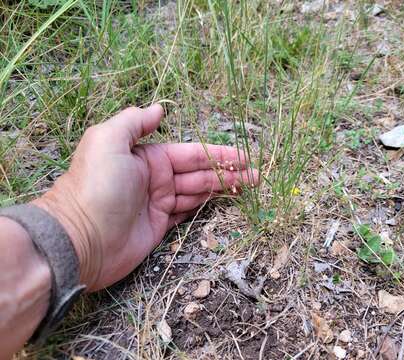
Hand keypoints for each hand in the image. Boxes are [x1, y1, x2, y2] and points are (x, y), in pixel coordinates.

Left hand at [33, 105, 258, 290]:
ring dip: (223, 188)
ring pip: (198, 192)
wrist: (80, 238)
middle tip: (257, 174)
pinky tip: (224, 202)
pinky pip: (188, 212)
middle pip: (199, 173)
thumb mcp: (108, 141)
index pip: (191, 153)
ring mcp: (158, 203)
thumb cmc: (97, 185)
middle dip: (228, 172)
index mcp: (147, 156)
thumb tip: (159, 108)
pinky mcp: (160, 226)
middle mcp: (155, 178)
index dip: (218, 154)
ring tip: (250, 187)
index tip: (244, 155)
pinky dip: (206, 206)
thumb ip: (135, 122)